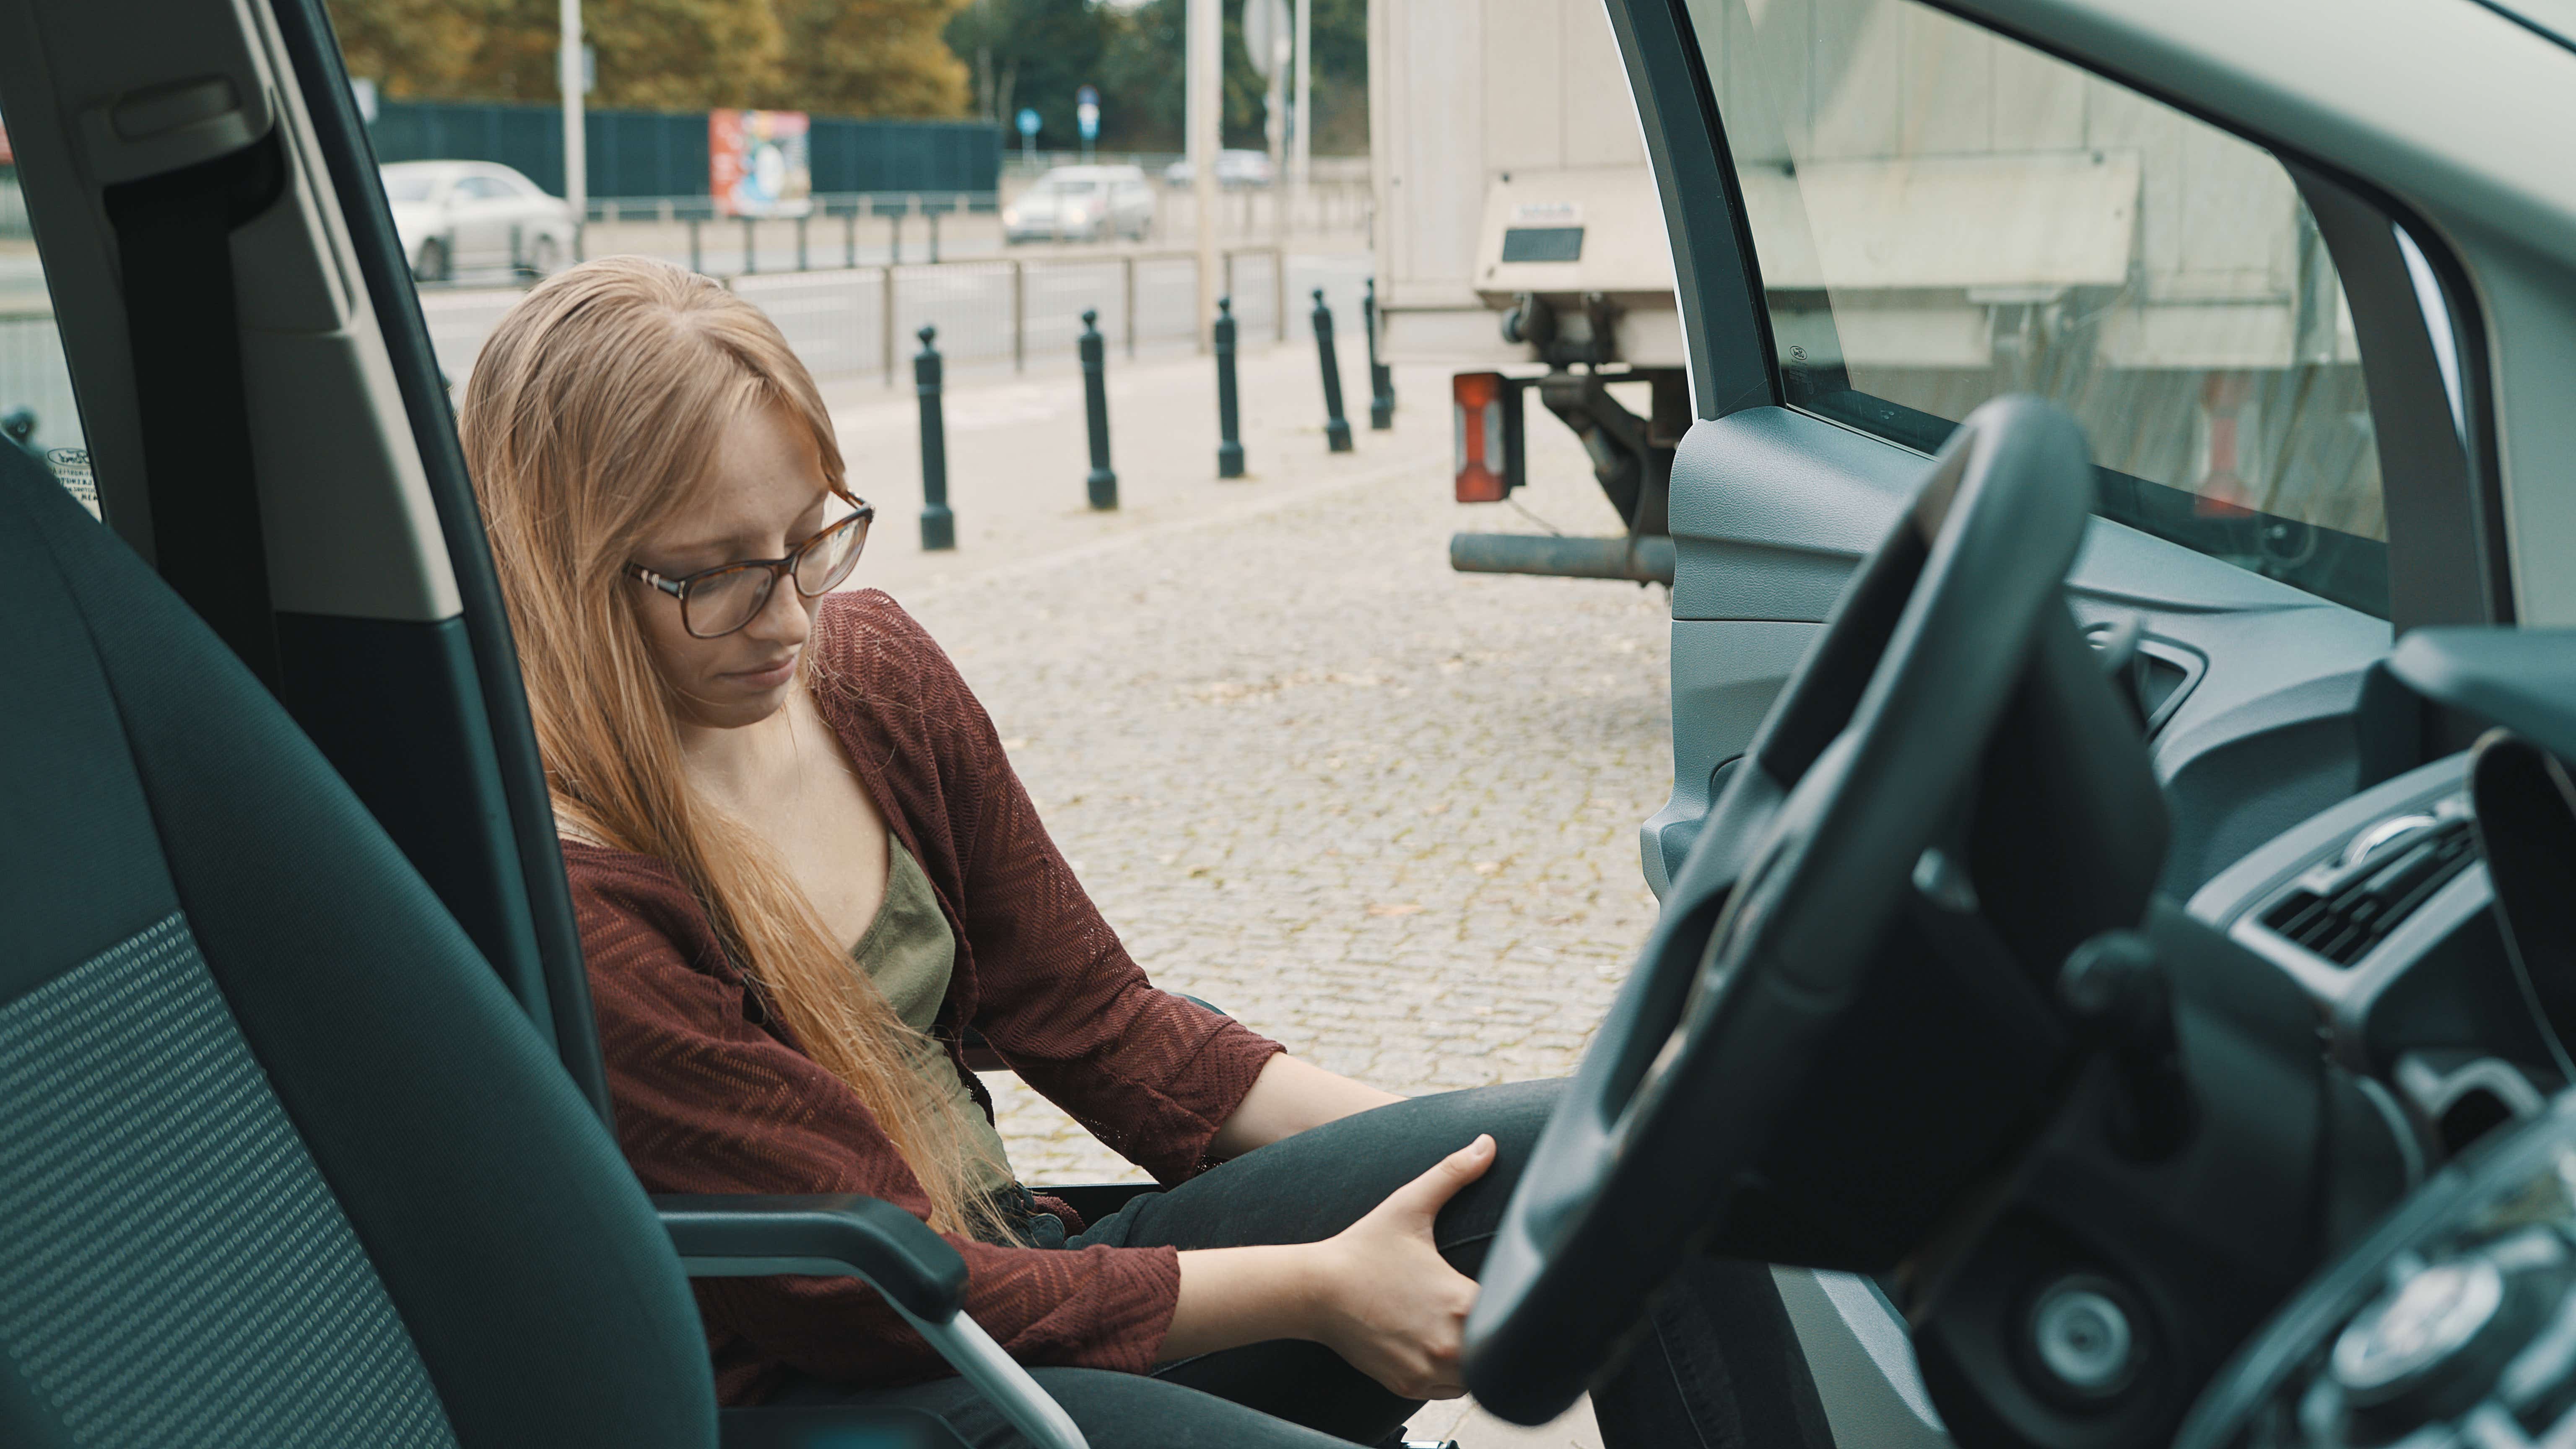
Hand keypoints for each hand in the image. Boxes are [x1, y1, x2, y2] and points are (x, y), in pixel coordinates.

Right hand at [1308, 1134, 1496, 1399]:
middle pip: (1499, 1351)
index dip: (1516, 1302)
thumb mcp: (1409, 1205)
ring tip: (1467, 1326)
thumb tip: (1487, 1142)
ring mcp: (1427, 1370)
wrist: (1313, 1291)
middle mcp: (1447, 1345)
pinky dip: (1450, 1374)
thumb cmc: (1364, 1248)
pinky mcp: (1407, 1385)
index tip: (1509, 1287)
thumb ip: (1453, 1173)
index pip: (1512, 1314)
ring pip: (1476, 1378)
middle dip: (1499, 1331)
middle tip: (1491, 1307)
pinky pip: (1447, 1390)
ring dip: (1478, 1357)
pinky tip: (1440, 1345)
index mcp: (1458, 1302)